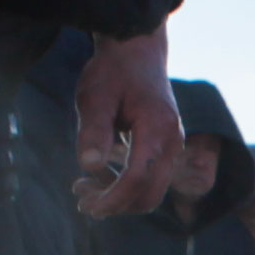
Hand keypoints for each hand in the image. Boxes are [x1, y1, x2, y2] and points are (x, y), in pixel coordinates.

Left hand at [68, 26, 179, 215]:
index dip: (112, 198)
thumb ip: (93, 131)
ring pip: (151, 191)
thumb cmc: (114, 70)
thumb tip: (89, 166)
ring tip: (83, 189)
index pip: (138, 178)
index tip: (86, 205)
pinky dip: (126, 187)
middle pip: (149, 194)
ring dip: (119, 199)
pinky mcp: (165, 147)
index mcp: (156, 128)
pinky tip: (98, 177)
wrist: (136, 49)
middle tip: (81, 200)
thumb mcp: (95, 96)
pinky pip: (150, 178)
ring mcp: (172, 146)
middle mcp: (172, 142)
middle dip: (116, 205)